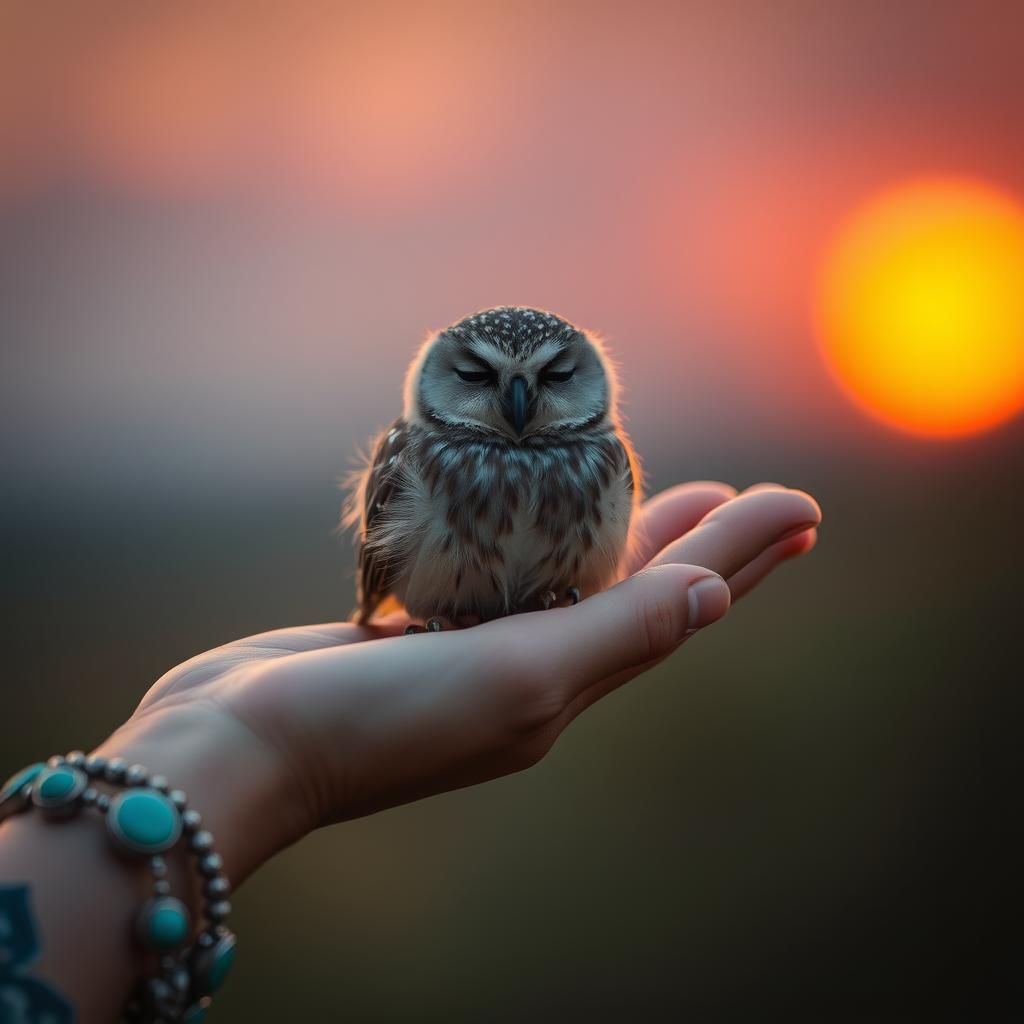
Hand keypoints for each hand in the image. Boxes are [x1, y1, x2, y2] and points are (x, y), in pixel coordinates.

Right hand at [96, 482, 820, 884]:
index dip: (743, 556)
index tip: (801, 505)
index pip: (678, 608)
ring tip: (676, 497)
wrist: (239, 748)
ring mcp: (478, 651)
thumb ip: (614, 638)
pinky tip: (545, 521)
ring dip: (633, 541)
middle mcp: (533, 672)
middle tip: (756, 500)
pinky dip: (543, 544)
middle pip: (644, 595)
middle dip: (705, 547)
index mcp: (566, 687)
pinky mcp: (425, 629)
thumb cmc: (374, 722)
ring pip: (579, 583)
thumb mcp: (513, 681)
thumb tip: (715, 600)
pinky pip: (507, 577)